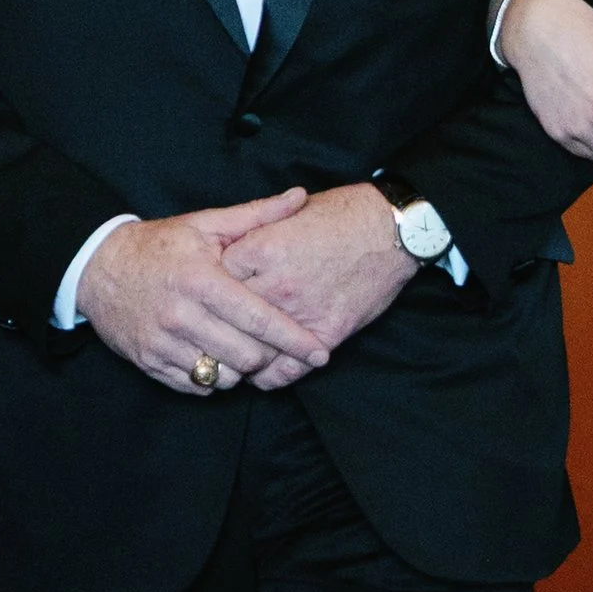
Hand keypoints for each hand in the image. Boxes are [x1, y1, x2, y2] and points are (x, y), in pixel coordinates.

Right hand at [76, 191, 331, 395]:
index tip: (319, 353)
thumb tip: (299, 196)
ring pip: (222, 377)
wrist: (96, 266)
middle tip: (274, 347)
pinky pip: (195, 387)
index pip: (259, 320)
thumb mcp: (205, 224)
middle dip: (268, 356)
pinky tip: (214, 357)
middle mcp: (182, 315)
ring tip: (242, 350)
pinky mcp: (149, 362)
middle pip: (246, 356)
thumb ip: (256, 215)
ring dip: (240, 369)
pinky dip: (211, 379)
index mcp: (202, 280)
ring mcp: (163, 342)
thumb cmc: (160, 245)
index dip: (295, 340)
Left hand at [217, 184, 417, 378]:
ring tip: (230, 361)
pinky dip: (268, 378)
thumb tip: (226, 244)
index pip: (213, 281)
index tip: (202, 300)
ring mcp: (300, 312)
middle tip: (207, 336)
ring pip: (252, 349)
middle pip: (226, 320)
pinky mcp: (325, 334)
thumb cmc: (341, 215)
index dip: (206, 292)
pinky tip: (261, 375)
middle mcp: (275, 284)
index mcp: (261, 249)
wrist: (390, 231)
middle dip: (215, 330)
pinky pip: (285, 370)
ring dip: (239, 359)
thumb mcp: (288, 213)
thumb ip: (254, 231)